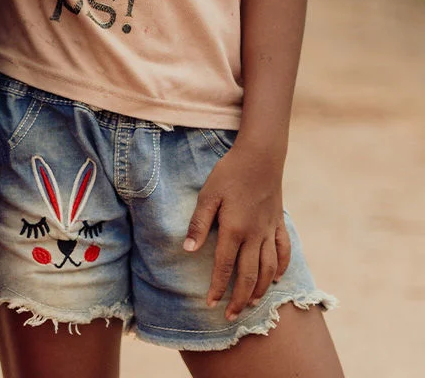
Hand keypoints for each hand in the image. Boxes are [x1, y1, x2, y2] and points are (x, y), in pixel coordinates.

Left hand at [183, 140, 291, 320]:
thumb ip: (199, 223)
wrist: (260, 156)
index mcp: (234, 230)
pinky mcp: (279, 223)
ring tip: (252, 303)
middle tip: (231, 317)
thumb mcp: (208, 194)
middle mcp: (254, 236)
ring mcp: (269, 231)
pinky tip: (276, 278)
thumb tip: (189, 249)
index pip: (225, 267)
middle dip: (239, 299)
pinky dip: (280, 268)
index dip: (218, 288)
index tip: (210, 304)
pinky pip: (283, 252)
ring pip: (268, 269)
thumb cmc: (229, 173)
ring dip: (260, 289)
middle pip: (248, 276)